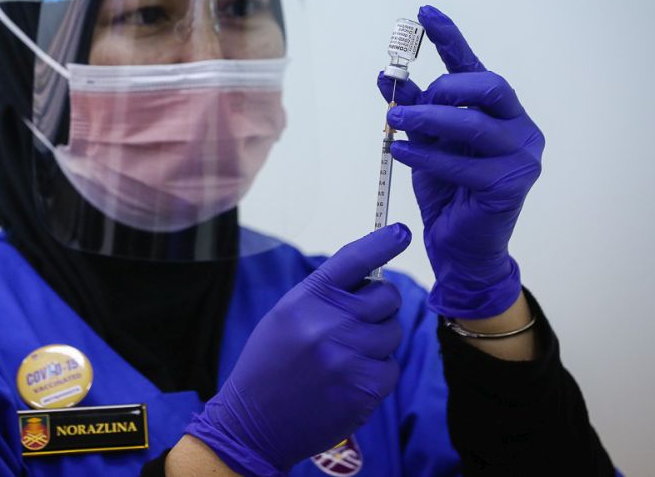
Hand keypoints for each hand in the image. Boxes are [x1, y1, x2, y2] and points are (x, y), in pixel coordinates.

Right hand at [184, 225, 408, 476]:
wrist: (252, 423)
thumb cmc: (269, 365)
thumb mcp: (286, 317)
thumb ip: (325, 298)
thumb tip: (370, 281)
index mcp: (306, 299)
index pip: (353, 259)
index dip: (381, 243)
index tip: (401, 232)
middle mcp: (329, 322)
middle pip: (387, 297)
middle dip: (381, 307)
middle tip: (361, 322)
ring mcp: (349, 355)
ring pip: (392, 333)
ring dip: (378, 343)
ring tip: (346, 357)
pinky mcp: (364, 387)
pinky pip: (391, 368)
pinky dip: (377, 374)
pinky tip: (349, 381)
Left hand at [377, 5, 543, 318]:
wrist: (460, 246)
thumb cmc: (448, 190)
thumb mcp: (424, 143)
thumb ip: (412, 110)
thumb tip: (385, 77)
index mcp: (498, 112)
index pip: (475, 66)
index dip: (451, 38)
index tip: (424, 13)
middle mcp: (518, 128)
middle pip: (486, 86)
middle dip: (443, 87)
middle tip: (406, 103)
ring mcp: (521, 156)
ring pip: (473, 124)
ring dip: (428, 119)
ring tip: (393, 122)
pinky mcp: (510, 186)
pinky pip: (463, 163)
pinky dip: (427, 155)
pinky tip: (401, 152)